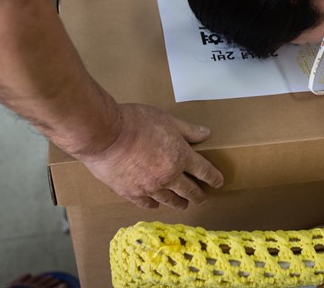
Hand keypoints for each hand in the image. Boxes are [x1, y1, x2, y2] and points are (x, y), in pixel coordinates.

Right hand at [78, 103, 223, 209]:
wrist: (105, 134)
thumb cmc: (135, 122)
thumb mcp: (167, 119)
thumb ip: (188, 130)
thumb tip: (206, 133)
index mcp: (181, 157)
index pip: (204, 171)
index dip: (214, 178)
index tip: (219, 182)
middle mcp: (169, 176)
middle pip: (190, 191)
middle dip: (199, 195)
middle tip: (203, 197)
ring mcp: (150, 187)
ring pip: (170, 201)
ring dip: (179, 203)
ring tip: (183, 204)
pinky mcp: (131, 193)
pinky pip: (147, 204)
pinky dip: (155, 204)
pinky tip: (156, 204)